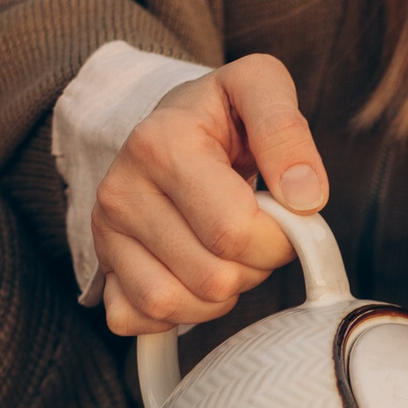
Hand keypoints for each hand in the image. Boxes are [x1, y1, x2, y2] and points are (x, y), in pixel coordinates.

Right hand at [95, 53, 327, 335]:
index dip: (279, 237)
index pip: (235, 232)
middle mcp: (121, 191)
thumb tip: (304, 196)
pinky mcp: (103, 267)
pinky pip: (139, 320)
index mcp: (161, 144)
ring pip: (177, 305)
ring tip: (226, 250)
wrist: (170, 125)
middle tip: (252, 229)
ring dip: (221, 292)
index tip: (282, 212)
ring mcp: (105, 234)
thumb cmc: (220, 113)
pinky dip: (178, 313)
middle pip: (213, 277)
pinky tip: (195, 275)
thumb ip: (286, 131)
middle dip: (253, 264)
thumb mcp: (260, 87)